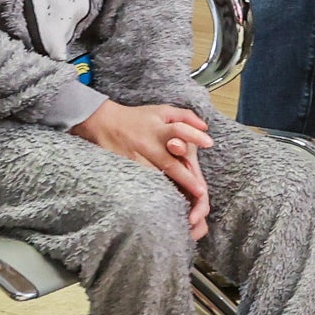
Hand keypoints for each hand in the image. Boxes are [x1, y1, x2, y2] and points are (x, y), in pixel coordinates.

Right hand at [75, 97, 213, 238]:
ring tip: (186, 204)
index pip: (179, 129)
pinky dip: (155, 190)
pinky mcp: (127, 168)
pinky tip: (164, 200)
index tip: (210, 143)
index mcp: (159, 128)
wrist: (105, 123)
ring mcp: (136, 159)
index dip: (194, 135)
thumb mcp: (162, 110)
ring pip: (156, 176)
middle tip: (201, 192)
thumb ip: (185, 116)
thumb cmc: (138, 118)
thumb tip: (206, 126)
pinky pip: (143, 181)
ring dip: (170, 189)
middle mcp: (148, 144)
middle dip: (187, 179)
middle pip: (170, 163)